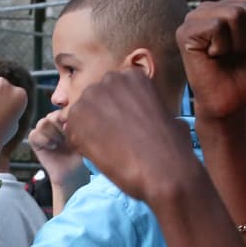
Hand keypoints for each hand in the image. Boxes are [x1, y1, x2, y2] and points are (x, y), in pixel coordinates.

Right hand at [28, 111, 85, 187]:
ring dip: (53, 133)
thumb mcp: (85, 137)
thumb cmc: (82, 154)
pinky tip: (53, 146)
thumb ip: (80, 123)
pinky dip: (44, 140)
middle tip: (69, 137)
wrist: (73, 171)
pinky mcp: (36, 139)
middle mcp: (55, 120)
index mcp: (68, 116)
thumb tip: (72, 115)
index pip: (64, 106)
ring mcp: (45, 129)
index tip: (73, 125)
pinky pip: (34, 134)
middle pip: (53, 114)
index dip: (67, 113)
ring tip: (60, 143)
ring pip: (43, 123)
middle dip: (61, 126)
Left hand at [64, 69, 199, 202]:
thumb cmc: (173, 149)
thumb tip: (149, 116)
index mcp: (134, 76)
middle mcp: (111, 79)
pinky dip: (81, 145)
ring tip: (107, 149)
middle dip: (100, 118)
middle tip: (113, 140)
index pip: (114, 92)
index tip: (125, 128)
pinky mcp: (77, 117)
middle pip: (96, 99)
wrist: (163, 171)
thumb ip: (151, 110)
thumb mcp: (169, 118)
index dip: (116, 112)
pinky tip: (99, 156)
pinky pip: (72, 131)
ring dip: (89, 131)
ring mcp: (92, 96)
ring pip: (82, 114)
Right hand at [176, 0, 245, 121]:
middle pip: (245, 5)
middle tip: (237, 52)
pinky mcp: (185, 32)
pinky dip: (223, 45)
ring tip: (227, 54)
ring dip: (237, 41)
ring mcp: (193, 18)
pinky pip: (217, 25)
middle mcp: (207, 8)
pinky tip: (214, 56)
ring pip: (233, 14)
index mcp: (224, 6)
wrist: (232, 100)